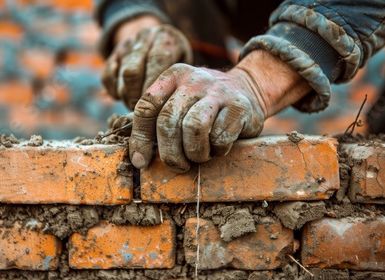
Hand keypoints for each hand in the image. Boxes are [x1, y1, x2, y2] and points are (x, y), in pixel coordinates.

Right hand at [102, 23, 192, 109]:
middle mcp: (144, 37)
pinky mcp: (113, 53)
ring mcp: (127, 44)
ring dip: (127, 95)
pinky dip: (114, 91)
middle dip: (136, 95)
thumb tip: (163, 107)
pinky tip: (125, 97)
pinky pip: (107, 76)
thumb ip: (177, 80)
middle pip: (133, 70)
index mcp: (165, 37)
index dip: (153, 85)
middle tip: (143, 111)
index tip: (154, 104)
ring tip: (136, 106)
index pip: (157, 60)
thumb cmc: (177, 61)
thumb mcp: (184, 64)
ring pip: (121, 74)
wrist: (158, 40)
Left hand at [129, 50, 311, 172]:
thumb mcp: (179, 101)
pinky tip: (218, 147)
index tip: (141, 161)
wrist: (250, 88)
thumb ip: (155, 119)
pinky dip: (216, 150)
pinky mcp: (240, 106)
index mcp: (173, 76)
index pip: (146, 106)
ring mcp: (218, 91)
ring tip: (199, 156)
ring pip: (194, 128)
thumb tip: (134, 152)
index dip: (140, 138)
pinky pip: (220, 137)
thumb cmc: (204, 104)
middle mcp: (194, 79)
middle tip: (177, 165)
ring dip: (194, 152)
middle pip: (168, 121)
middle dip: (169, 152)